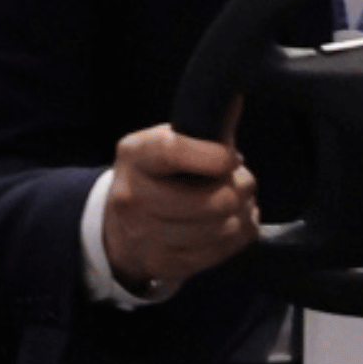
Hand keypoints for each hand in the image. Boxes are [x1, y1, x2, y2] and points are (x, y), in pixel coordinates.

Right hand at [102, 118, 258, 295]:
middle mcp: (134, 197)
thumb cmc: (155, 176)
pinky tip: (232, 222)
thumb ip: (202, 128)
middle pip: (212, 200)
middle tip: (239, 180)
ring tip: (237, 201)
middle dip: (240, 187)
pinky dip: (239, 234)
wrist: (119, 228)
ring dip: (243, 212)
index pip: (173, 152)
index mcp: (134, 156)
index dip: (214, 156)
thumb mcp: (166, 145)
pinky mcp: (166, 265)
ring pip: (224, 227)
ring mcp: (149, 236)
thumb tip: (235, 99)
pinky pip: (224, 250)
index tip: (231, 157)